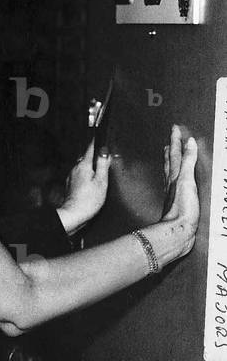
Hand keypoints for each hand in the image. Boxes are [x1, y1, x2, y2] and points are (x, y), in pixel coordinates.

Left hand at [56, 138, 110, 235]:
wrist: (74, 214)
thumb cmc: (88, 201)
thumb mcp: (101, 181)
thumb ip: (103, 165)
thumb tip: (105, 152)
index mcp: (83, 165)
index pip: (90, 148)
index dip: (96, 141)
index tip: (99, 134)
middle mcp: (75, 169)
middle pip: (86, 157)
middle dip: (95, 156)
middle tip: (105, 156)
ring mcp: (72, 176)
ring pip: (83, 167)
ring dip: (91, 167)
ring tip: (100, 172)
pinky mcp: (71, 185)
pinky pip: (81, 175)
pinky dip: (87, 176)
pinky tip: (92, 183)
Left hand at [160, 124, 198, 256]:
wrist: (178, 231)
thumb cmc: (182, 208)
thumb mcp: (187, 180)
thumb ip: (188, 162)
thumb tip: (189, 142)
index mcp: (174, 176)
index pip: (174, 154)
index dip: (175, 141)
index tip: (174, 129)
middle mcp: (171, 183)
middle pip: (170, 162)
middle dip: (171, 150)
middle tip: (170, 141)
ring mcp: (173, 193)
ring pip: (171, 173)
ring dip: (171, 162)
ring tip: (170, 155)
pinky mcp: (178, 203)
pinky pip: (176, 184)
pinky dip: (176, 178)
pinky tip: (177, 181)